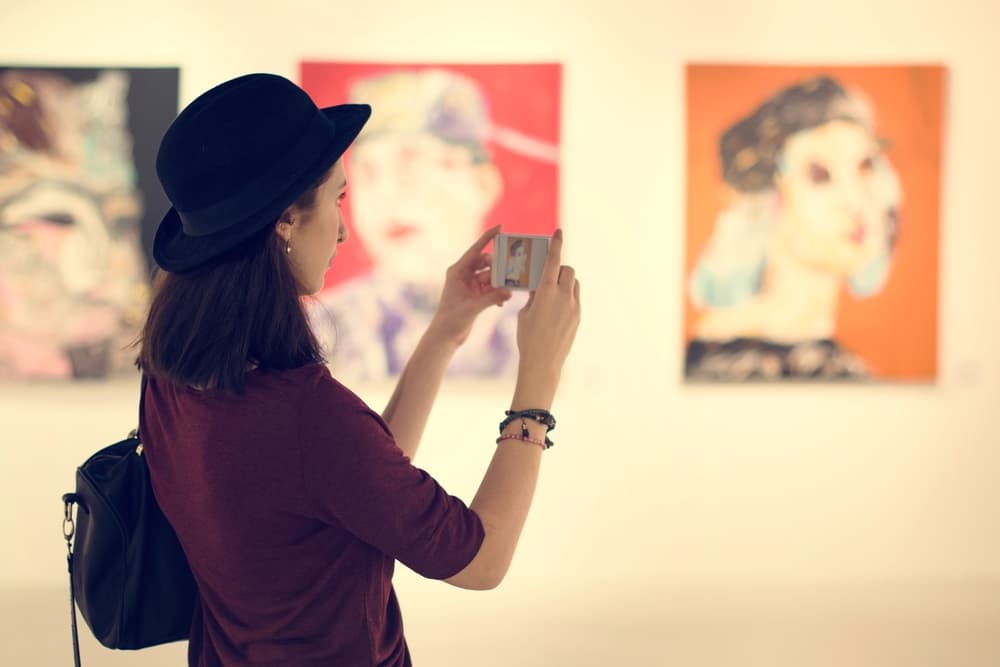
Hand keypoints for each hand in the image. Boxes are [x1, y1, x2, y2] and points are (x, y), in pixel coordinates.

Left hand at [427, 225, 512, 346]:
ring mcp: (470, 285)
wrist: (445, 336)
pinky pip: (491, 288)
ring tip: (506, 292)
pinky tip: (501, 302)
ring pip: (491, 276)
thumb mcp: (473, 307)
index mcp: (458, 271)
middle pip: (486, 263)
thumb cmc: (452, 319)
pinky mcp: (475, 295)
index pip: (476, 250)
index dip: (488, 237)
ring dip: (499, 283)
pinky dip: (497, 293)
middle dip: (498, 268)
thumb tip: (509, 292)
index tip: (500, 227)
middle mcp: (464, 275)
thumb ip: (492, 298)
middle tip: (510, 273)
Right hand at [513, 229, 580, 404]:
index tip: (558, 232)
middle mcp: (564, 296)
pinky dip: (567, 296)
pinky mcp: (578, 317)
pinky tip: (555, 308)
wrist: (543, 362)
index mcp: (547, 292)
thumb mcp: (525, 313)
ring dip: (564, 282)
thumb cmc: (527, 337)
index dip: (556, 244)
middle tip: (547, 276)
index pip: (553, 261)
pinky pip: (575, 298)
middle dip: (559, 269)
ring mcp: (573, 307)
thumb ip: (534, 296)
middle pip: (567, 271)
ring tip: (551, 293)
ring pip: (574, 284)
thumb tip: (540, 288)